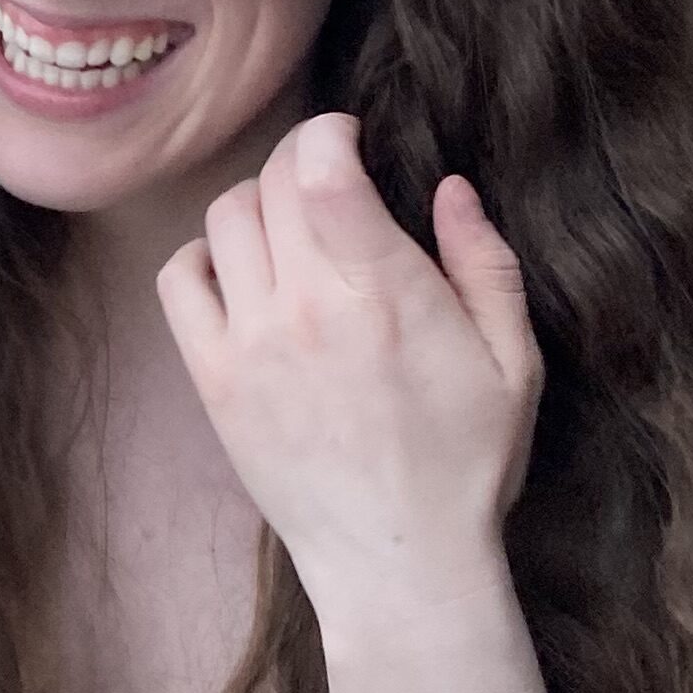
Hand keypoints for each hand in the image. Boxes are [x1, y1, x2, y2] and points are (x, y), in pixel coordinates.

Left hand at [156, 112, 540, 632]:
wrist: (397, 560)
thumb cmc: (467, 463)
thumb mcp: (513, 362)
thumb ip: (485, 263)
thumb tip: (449, 187)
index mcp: (384, 294)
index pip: (320, 170)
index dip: (328, 133)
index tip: (351, 138)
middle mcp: (306, 309)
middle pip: (270, 185)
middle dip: (300, 162)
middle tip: (327, 180)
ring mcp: (250, 343)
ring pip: (223, 221)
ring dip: (256, 205)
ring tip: (291, 226)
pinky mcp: (214, 379)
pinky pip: (179, 280)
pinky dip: (201, 257)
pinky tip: (242, 273)